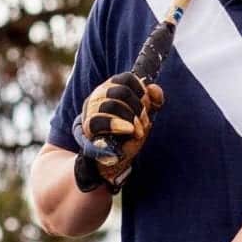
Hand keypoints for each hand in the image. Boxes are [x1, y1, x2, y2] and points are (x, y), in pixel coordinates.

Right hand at [70, 72, 165, 190]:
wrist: (110, 163)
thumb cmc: (126, 138)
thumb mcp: (143, 118)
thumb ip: (152, 101)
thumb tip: (154, 88)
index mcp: (111, 89)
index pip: (126, 78)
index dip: (141, 91)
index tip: (148, 105)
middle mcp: (98, 96)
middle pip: (120, 91)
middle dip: (138, 107)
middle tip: (144, 122)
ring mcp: (91, 111)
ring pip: (110, 103)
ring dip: (131, 118)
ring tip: (138, 131)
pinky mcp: (87, 128)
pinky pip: (98, 120)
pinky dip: (117, 124)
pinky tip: (129, 130)